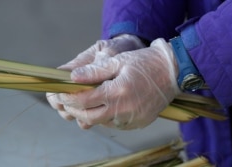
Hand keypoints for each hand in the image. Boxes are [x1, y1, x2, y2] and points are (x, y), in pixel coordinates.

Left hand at [47, 38, 180, 129]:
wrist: (172, 72)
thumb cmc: (145, 63)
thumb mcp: (118, 61)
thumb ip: (94, 71)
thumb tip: (73, 77)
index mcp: (117, 91)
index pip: (83, 100)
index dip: (67, 97)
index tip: (59, 93)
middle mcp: (123, 110)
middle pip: (88, 117)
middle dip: (73, 110)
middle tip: (67, 101)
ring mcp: (131, 119)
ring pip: (101, 122)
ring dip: (89, 114)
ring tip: (85, 102)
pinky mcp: (138, 123)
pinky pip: (114, 124)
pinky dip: (105, 117)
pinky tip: (105, 106)